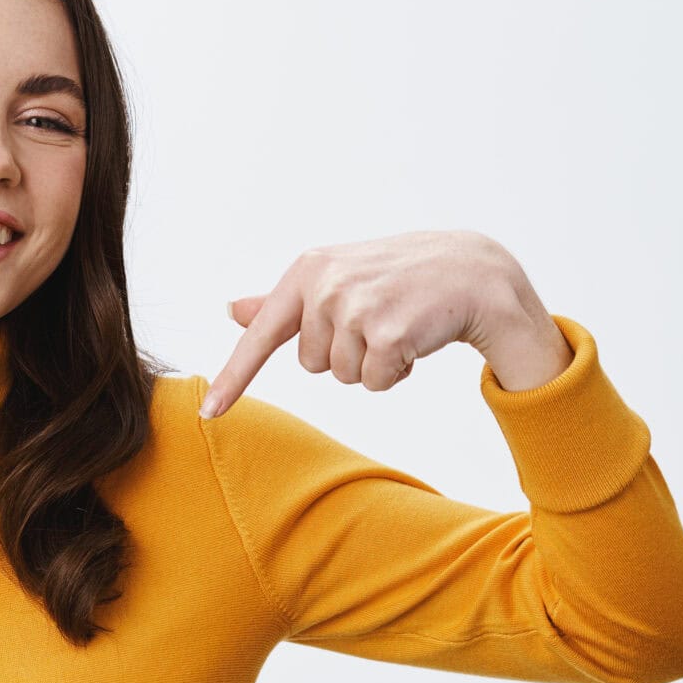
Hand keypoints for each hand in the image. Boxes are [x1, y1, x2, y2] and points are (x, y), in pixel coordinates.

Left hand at [198, 230, 562, 416]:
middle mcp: (326, 285)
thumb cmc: (402, 278)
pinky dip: (396, 372)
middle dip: (347, 355)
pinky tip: (415, 339)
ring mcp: (356, 307)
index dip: (234, 379)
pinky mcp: (387, 331)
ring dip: (374, 364)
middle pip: (313, 365)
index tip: (209, 412)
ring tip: (399, 326)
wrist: (474, 273)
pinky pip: (374, 383)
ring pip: (344, 377)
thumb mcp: (338, 277)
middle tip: (380, 320)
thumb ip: (283, 301)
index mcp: (308, 270)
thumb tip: (232, 310)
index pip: (261, 335)